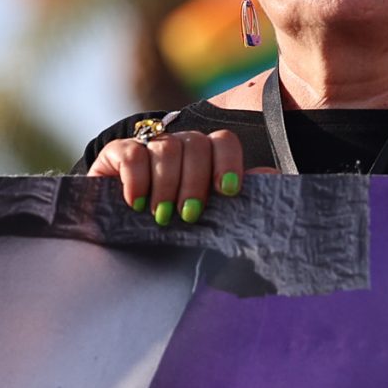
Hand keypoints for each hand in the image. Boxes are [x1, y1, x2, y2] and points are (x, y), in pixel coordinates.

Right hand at [87, 125, 254, 225]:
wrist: (119, 245)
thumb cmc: (173, 235)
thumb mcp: (211, 222)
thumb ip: (243, 202)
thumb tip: (270, 177)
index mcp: (206, 158)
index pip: (224, 142)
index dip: (227, 162)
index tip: (227, 191)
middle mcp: (180, 147)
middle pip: (196, 144)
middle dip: (195, 182)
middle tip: (188, 216)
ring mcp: (148, 148)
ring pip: (167, 146)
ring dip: (167, 184)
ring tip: (161, 216)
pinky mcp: (117, 153)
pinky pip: (132, 152)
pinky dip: (137, 177)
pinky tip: (136, 203)